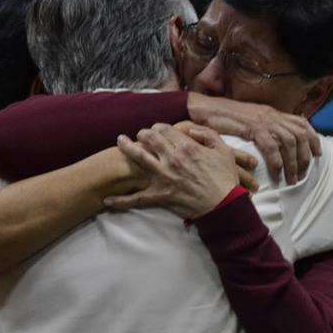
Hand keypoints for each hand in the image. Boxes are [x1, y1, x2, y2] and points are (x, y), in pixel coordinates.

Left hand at [104, 122, 257, 218]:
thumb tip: (191, 129)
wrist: (225, 206)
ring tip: (119, 142)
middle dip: (142, 133)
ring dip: (126, 148)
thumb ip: (207, 135)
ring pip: (138, 158)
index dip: (158, 127)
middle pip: (148, 138)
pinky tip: (107, 200)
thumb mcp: (223, 151)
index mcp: (186, 146)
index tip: (156, 129)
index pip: (164, 129)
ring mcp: (163, 177)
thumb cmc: (225, 178)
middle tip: (138, 134)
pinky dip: (120, 200)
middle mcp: (171, 158)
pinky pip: (136, 199)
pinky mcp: (159, 196)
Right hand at [188, 93, 320, 183]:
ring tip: (291, 180)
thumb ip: (261, 128)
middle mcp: (271, 115)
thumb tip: (272, 141)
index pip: (302, 123)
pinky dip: (277, 163)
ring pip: (289, 143)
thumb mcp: (247, 120)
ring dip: (293, 164)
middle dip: (304, 158)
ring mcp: (263, 120)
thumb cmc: (221, 117)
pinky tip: (276, 175)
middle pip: (299, 136)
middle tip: (301, 175)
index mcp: (272, 113)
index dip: (313, 139)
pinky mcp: (253, 127)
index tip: (318, 154)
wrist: (204, 108)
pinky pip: (272, 147)